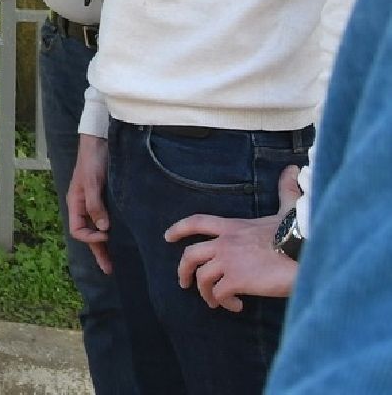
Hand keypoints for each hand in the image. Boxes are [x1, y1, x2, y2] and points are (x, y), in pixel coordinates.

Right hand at [67, 134, 111, 273]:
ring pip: (98, 229)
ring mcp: (94, 203)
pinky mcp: (105, 198)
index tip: (107, 235)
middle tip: (110, 269)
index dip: (91, 237)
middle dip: (98, 251)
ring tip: (116, 261)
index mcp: (75, 203)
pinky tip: (122, 237)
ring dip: (105, 245)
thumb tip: (103, 228)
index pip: (78, 230)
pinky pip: (106, 220)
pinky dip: (112, 231)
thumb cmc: (92, 160)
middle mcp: (83, 206)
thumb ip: (95, 204)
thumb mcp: (92, 182)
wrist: (99, 140)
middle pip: (88, 234)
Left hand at [164, 166, 302, 311]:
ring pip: (202, 278)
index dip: (179, 229)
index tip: (167, 237)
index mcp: (233, 226)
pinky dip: (224, 302)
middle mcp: (224, 242)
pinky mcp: (236, 280)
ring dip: (207, 293)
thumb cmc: (300, 232)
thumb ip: (285, 191)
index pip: (197, 222)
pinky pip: (220, 294)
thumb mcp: (288, 209)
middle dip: (183, 270)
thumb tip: (292, 170)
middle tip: (185, 283)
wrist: (308, 251)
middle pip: (190, 255)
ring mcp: (228, 262)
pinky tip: (237, 306)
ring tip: (217, 302)